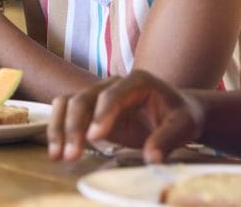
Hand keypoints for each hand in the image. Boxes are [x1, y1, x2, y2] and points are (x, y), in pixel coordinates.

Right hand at [47, 70, 204, 163]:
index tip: (94, 138)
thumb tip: (152, 159)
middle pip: (84, 98)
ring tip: (57, 155)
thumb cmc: (181, 116)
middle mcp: (113, 83)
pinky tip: (57, 150)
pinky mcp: (91, 109)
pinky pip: (67, 112)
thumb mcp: (183, 126)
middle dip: (74, 126)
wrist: (177, 112)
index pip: (112, 94)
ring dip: (60, 128)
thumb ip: (167, 140)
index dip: (102, 115)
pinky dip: (59, 129)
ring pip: (69, 103)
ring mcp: (99, 95)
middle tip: (72, 154)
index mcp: (137, 81)